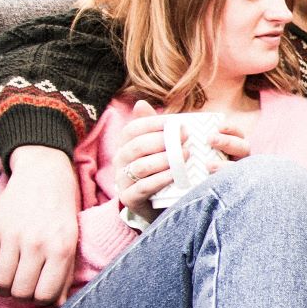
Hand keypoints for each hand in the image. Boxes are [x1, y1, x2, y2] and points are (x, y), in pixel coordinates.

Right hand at [0, 145, 79, 304]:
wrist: (43, 175)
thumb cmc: (62, 212)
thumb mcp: (72, 241)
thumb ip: (64, 274)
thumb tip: (56, 305)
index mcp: (60, 249)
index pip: (45, 295)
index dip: (42, 299)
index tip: (41, 291)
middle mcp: (36, 244)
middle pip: (19, 292)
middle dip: (21, 294)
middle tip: (25, 284)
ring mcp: (11, 236)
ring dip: (4, 286)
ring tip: (11, 277)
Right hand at [113, 102, 245, 223]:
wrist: (157, 204)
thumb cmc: (160, 169)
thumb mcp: (157, 148)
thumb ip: (153, 128)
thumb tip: (140, 103)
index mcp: (125, 145)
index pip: (133, 129)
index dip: (154, 123)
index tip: (177, 122)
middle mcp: (120, 161)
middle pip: (137, 146)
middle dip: (163, 141)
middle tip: (186, 138)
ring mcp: (123, 180)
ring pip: (141, 166)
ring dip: (165, 160)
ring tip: (186, 155)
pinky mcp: (129, 198)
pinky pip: (143, 187)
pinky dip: (161, 179)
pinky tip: (177, 174)